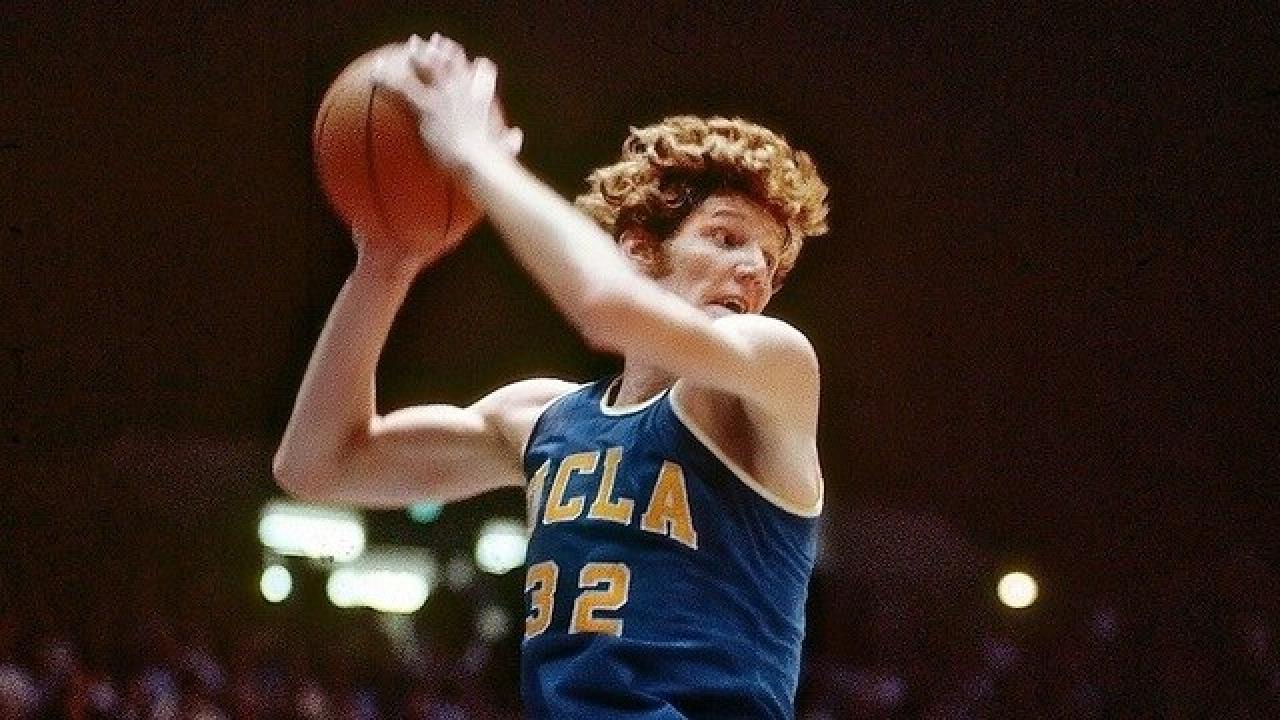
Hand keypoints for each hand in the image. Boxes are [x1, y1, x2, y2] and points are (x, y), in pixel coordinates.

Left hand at [374, 33, 521, 171]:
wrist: (478, 162)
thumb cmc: (492, 160)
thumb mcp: (506, 147)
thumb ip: (510, 140)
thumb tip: (517, 136)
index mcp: (482, 96)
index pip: (482, 69)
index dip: (476, 64)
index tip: (472, 61)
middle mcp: (463, 88)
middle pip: (452, 59)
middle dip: (443, 49)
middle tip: (433, 42)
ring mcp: (443, 94)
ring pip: (427, 65)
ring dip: (417, 55)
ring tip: (408, 49)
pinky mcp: (425, 106)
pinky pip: (401, 88)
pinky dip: (386, 79)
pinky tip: (374, 75)